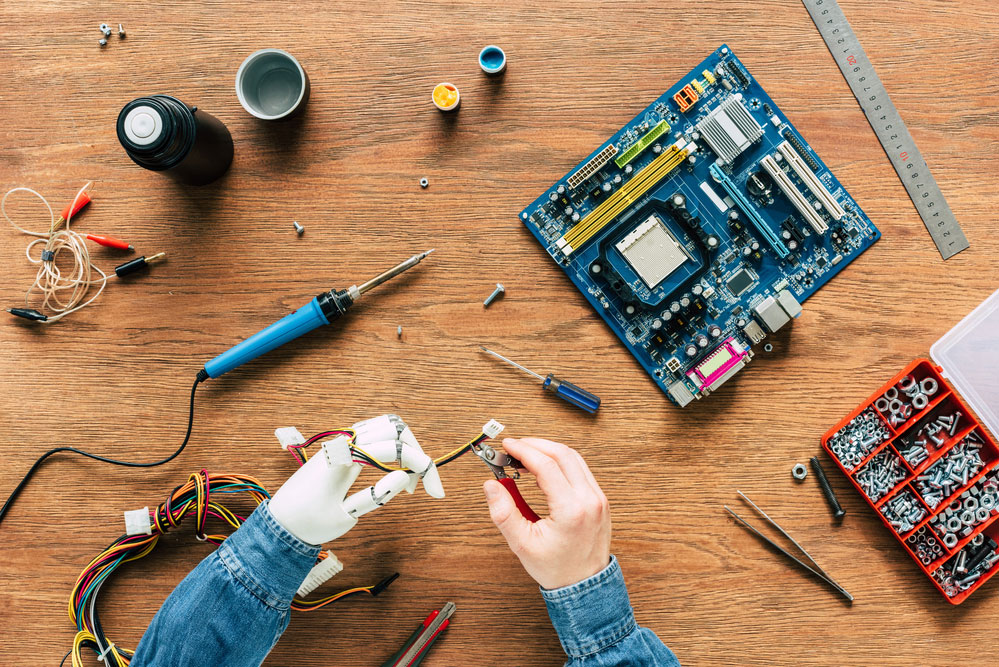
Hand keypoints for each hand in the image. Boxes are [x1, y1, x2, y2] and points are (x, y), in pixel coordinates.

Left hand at [269, 415, 444, 544]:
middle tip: (422, 487)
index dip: (423, 467)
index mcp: (343, 456)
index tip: (436, 493)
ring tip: (408, 481)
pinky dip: (391, 447)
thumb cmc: (309, 523)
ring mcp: (341, 440)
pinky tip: (393, 472)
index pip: (395, 448)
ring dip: (404, 447)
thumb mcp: (345, 517)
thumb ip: (377, 496)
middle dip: (416, 453)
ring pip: (385, 426)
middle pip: (394, 427)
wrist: (280, 524)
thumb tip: (405, 476)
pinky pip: (373, 434)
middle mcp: (343, 441)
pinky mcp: (340, 446)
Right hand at [484, 438, 610, 589]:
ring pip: (574, 458)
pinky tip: (543, 471)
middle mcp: (589, 499)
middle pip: (562, 454)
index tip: (507, 446)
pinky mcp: (600, 499)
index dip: (523, 450)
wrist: (584, 585)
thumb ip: (504, 513)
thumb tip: (491, 485)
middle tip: (514, 448)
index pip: (546, 465)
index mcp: (571, 510)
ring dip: (549, 451)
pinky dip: (561, 462)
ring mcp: (598, 498)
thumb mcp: (522, 544)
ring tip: (525, 458)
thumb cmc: (556, 568)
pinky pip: (580, 469)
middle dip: (535, 445)